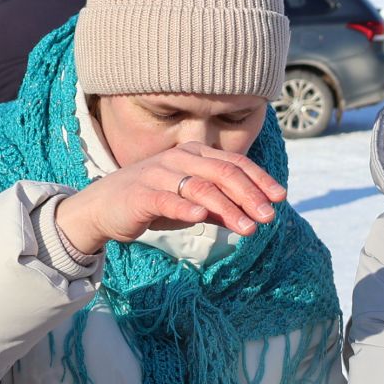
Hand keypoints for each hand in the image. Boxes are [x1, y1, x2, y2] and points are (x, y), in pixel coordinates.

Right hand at [55, 141, 284, 251]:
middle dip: (250, 194)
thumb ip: (220, 206)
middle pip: (222, 172)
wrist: (103, 209)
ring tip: (248, 228)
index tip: (280, 197)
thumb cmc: (152, 203)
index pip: (234, 163)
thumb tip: (253, 216)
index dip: (259, 179)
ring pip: (200, 187)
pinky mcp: (140, 194)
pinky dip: (185, 208)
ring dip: (227, 207)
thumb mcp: (192, 204)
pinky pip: (166, 199)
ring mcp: (158, 175)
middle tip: (269, 216)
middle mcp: (178, 159)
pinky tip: (202, 218)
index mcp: (194, 156)